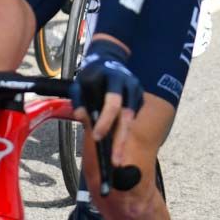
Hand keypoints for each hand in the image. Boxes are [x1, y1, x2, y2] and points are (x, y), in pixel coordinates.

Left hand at [72, 39, 144, 157]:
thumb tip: (80, 116)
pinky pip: (131, 119)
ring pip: (130, 120)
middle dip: (120, 140)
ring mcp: (136, 91)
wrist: (109, 58)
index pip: (112, 103)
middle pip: (126, 116)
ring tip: (117, 160)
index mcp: (112, 78)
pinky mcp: (139, 98)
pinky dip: (124, 132)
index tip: (96, 138)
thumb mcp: (80, 84)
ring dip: (123, 141)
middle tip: (115, 161)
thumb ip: (80, 99)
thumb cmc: (90, 76)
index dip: (105, 121)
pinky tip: (118, 146)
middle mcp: (128, 84)